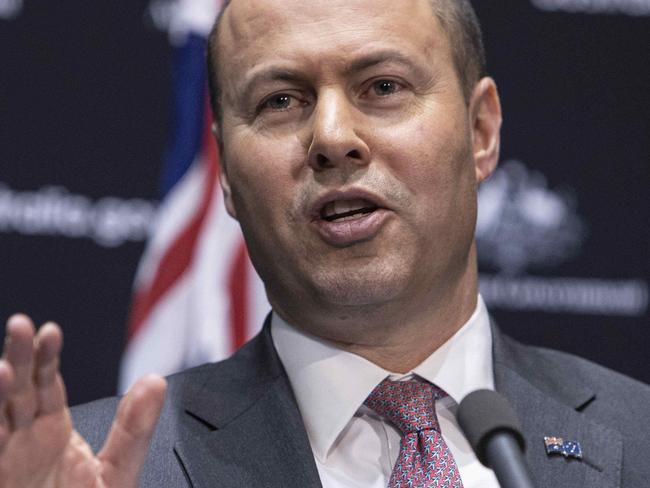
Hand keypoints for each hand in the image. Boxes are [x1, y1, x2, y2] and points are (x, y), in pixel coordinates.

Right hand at [0, 314, 166, 487]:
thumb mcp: (117, 471)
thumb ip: (134, 428)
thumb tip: (155, 381)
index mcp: (51, 431)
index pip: (47, 384)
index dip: (46, 357)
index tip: (50, 331)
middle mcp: (22, 441)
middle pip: (17, 392)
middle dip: (18, 359)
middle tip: (21, 327)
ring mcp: (4, 460)